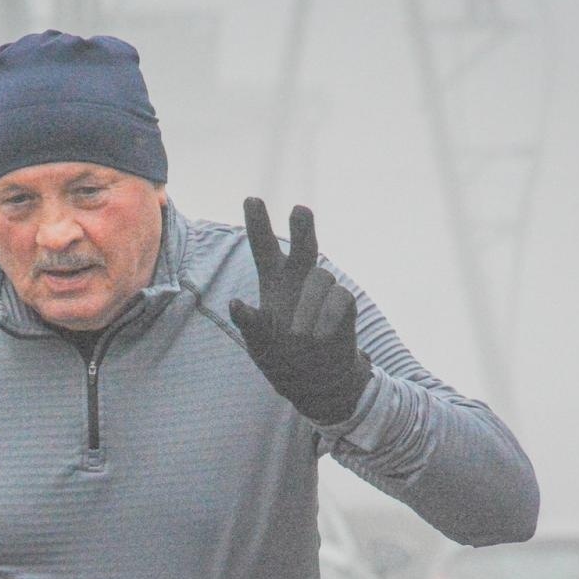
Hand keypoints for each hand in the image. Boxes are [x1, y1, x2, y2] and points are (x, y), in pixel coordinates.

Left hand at [229, 197, 371, 425]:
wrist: (318, 379)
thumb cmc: (282, 358)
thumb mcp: (259, 345)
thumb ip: (248, 323)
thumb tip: (234, 303)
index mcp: (274, 282)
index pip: (264, 247)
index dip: (258, 224)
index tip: (251, 199)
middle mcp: (300, 279)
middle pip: (303, 245)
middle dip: (302, 226)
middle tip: (299, 210)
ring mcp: (324, 289)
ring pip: (320, 277)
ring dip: (309, 305)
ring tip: (300, 334)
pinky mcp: (344, 302)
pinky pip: (338, 299)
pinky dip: (327, 318)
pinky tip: (319, 336)